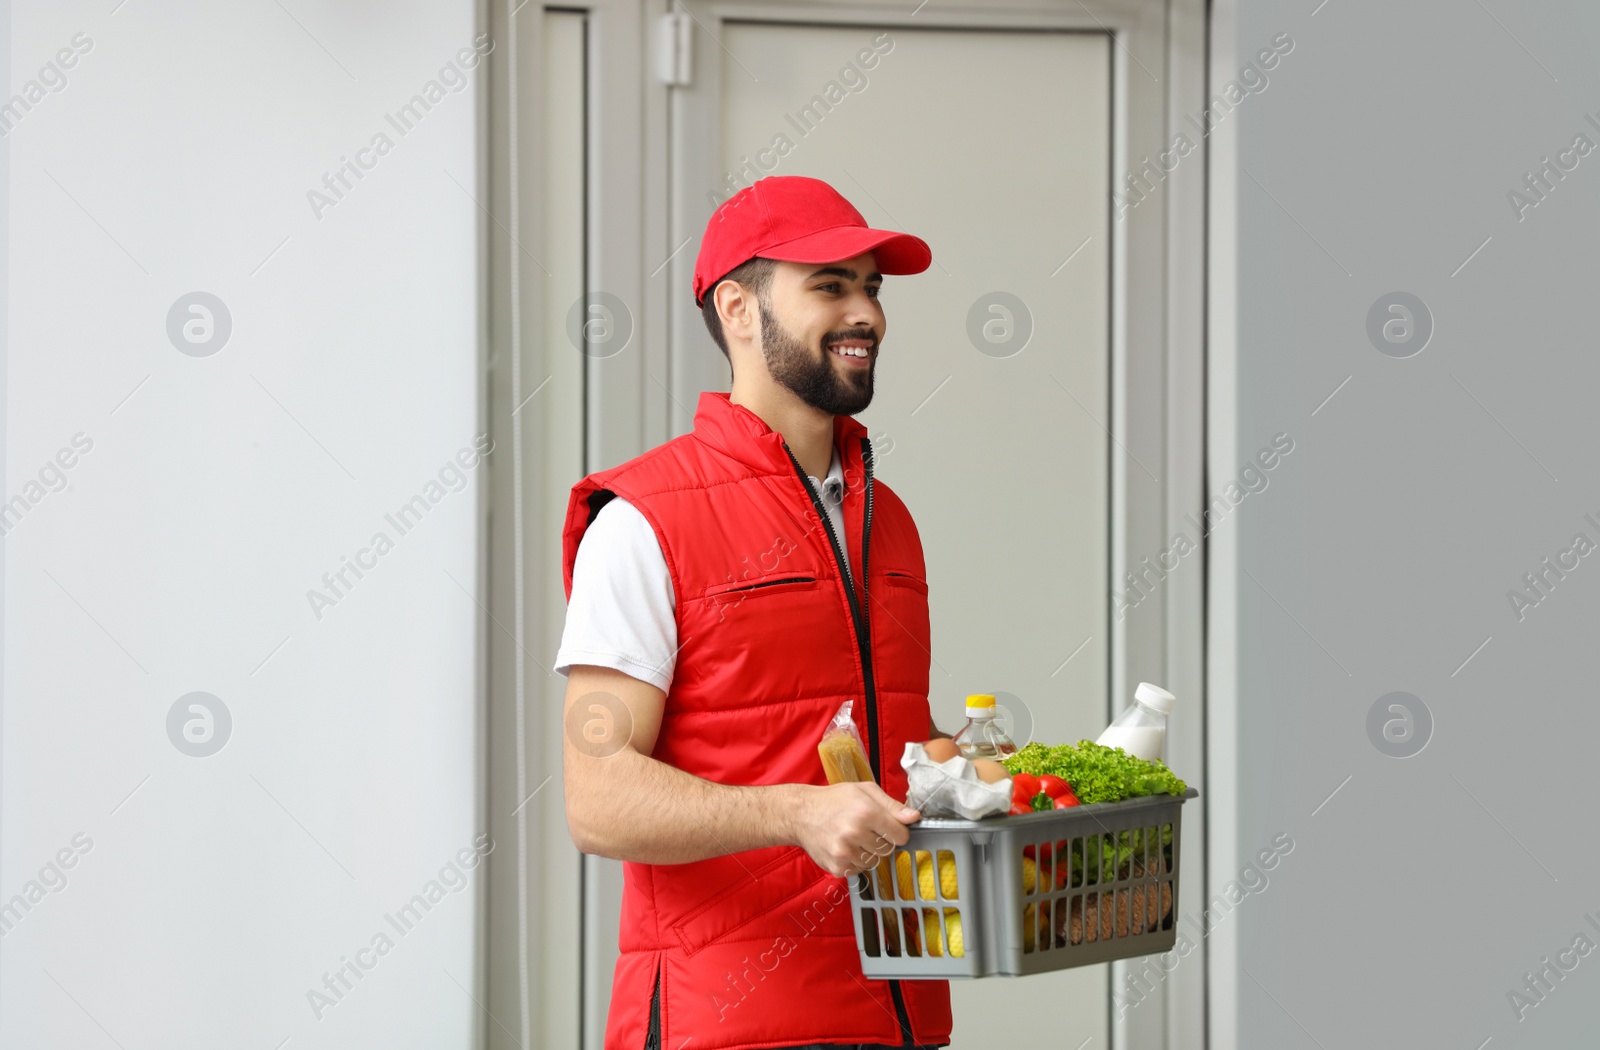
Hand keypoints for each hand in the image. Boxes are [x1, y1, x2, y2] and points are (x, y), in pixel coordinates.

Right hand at [792, 781, 919, 877]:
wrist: (800, 814)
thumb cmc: (834, 800)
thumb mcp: (864, 791)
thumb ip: (892, 805)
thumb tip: (915, 817)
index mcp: (866, 813)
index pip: (901, 836)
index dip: (896, 831)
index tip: (887, 826)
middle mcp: (855, 834)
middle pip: (888, 850)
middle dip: (881, 840)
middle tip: (865, 829)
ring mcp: (845, 853)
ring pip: (874, 862)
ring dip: (868, 852)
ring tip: (853, 837)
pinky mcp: (837, 867)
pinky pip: (859, 870)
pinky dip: (855, 862)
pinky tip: (844, 847)